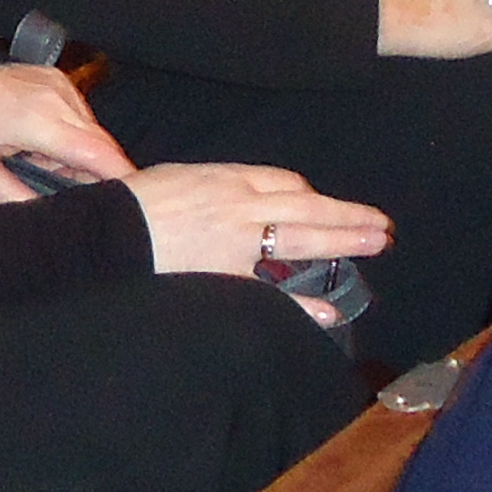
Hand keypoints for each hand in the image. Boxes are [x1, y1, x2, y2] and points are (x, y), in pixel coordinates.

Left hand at [0, 62, 132, 203]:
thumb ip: (12, 195)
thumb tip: (45, 219)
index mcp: (39, 121)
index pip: (97, 153)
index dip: (122, 177)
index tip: (134, 201)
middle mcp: (58, 98)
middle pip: (103, 143)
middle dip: (102, 173)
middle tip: (83, 196)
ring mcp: (60, 85)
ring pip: (92, 130)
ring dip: (82, 155)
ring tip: (45, 166)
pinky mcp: (58, 79)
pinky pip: (79, 114)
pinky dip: (72, 135)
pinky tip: (45, 145)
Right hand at [123, 161, 392, 300]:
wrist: (110, 234)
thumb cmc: (134, 204)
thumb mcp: (178, 178)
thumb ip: (212, 188)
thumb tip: (230, 198)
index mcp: (228, 179)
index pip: (284, 182)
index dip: (309, 195)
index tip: (321, 204)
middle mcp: (243, 207)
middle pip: (308, 207)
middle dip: (347, 216)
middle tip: (380, 225)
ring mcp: (240, 245)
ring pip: (303, 239)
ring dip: (344, 241)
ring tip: (374, 244)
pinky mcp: (229, 279)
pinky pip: (276, 293)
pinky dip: (305, 306)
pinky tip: (331, 313)